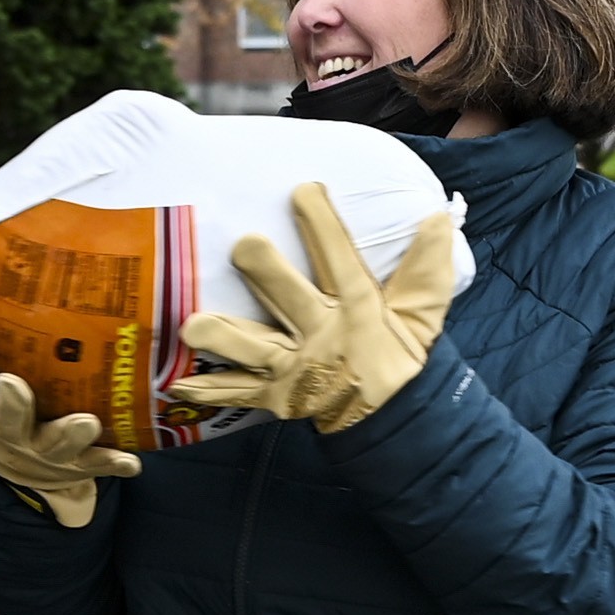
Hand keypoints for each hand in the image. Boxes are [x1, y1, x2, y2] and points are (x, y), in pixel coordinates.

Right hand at [0, 284, 142, 527]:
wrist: (23, 473)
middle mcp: (12, 434)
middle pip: (9, 421)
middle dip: (13, 405)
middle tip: (15, 384)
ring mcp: (46, 453)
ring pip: (57, 446)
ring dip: (71, 435)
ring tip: (87, 421)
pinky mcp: (78, 466)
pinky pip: (97, 466)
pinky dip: (113, 463)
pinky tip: (132, 461)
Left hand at [167, 185, 464, 434]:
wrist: (395, 424)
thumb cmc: (401, 356)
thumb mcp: (423, 315)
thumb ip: (426, 269)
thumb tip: (439, 216)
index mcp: (359, 311)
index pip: (341, 261)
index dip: (323, 226)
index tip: (304, 190)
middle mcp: (323, 337)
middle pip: (291, 300)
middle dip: (268, 273)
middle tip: (243, 245)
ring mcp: (295, 370)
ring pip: (253, 349)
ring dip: (222, 338)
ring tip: (190, 326)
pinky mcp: (275, 397)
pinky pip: (237, 393)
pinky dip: (207, 390)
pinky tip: (175, 383)